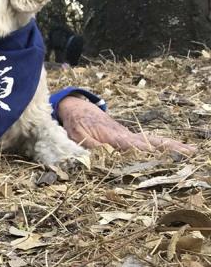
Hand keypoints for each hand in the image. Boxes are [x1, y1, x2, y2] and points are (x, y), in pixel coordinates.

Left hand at [57, 95, 195, 154]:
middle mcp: (126, 136)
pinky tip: (175, 150)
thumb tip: (103, 156)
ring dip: (172, 146)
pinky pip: (149, 142)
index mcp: (114, 137)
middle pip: (151, 142)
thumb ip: (89, 146)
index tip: (164, 159)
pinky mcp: (129, 138)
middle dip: (170, 148)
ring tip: (191, 152)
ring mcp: (129, 136)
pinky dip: (163, 145)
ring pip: (153, 141)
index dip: (149, 153)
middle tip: (190, 153)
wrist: (77, 108)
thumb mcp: (77, 135)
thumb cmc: (76, 123)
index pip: (135, 147)